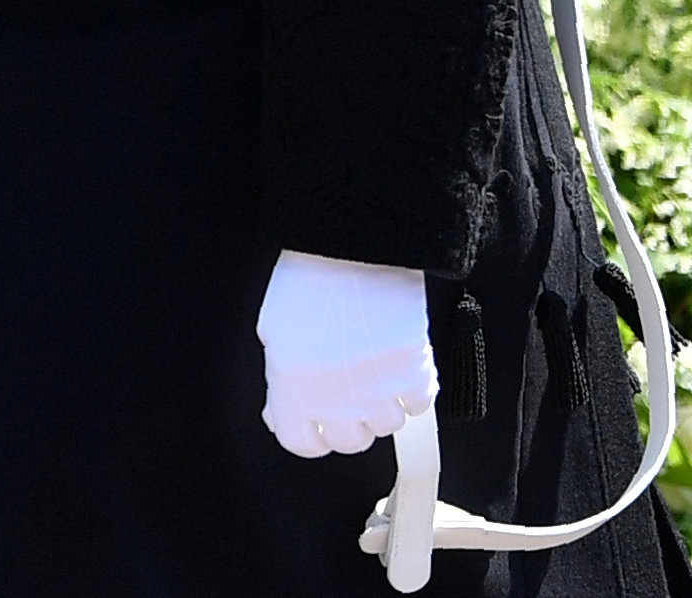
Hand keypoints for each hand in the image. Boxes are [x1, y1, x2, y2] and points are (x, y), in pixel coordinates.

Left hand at [258, 250, 436, 456]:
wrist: (351, 248)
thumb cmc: (306, 282)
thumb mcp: (273, 332)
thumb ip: (281, 380)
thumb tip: (279, 414)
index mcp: (294, 389)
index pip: (302, 443)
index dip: (308, 433)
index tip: (313, 423)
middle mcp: (337, 400)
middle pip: (349, 441)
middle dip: (347, 422)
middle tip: (346, 393)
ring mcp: (379, 390)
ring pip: (386, 426)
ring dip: (381, 405)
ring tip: (373, 373)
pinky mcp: (415, 373)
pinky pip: (419, 405)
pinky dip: (412, 392)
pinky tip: (399, 368)